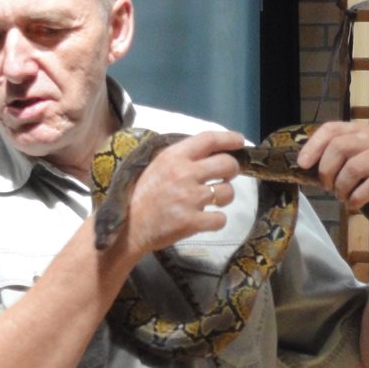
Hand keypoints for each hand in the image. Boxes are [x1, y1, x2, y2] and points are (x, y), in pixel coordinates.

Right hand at [122, 130, 242, 255]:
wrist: (128, 228)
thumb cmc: (142, 195)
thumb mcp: (156, 166)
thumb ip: (180, 157)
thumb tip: (209, 151)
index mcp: (173, 157)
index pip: (208, 139)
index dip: (229, 139)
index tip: (240, 141)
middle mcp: (184, 174)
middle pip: (227, 164)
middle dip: (232, 169)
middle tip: (225, 176)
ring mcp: (189, 199)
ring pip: (228, 192)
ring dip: (225, 196)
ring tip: (212, 200)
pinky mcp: (192, 222)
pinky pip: (221, 219)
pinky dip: (217, 221)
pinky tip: (205, 220)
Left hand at [295, 122, 368, 210]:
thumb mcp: (350, 159)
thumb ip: (331, 157)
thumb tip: (303, 165)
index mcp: (356, 130)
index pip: (331, 129)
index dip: (313, 146)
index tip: (302, 165)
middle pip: (339, 147)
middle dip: (326, 172)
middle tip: (327, 187)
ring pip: (354, 168)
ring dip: (342, 188)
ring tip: (342, 197)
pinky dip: (357, 198)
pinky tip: (353, 204)